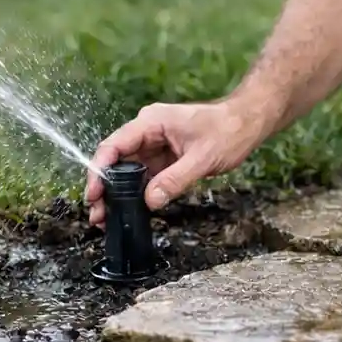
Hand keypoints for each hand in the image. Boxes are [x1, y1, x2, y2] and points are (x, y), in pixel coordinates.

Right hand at [84, 100, 266, 227]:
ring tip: (105, 218)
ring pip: (127, 171)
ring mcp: (155, 145)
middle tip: (97, 215)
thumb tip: (150, 201)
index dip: (99, 170)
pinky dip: (135, 193)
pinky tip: (128, 210)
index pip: (114, 146)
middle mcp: (148, 132)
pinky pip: (144, 176)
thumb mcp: (202, 158)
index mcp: (151, 122)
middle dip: (104, 188)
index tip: (94, 193)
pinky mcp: (164, 157)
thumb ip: (175, 180)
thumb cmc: (227, 131)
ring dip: (117, 194)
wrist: (247, 123)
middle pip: (116, 161)